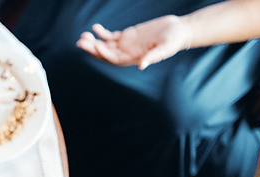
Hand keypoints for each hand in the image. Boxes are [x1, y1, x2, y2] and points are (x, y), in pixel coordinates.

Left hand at [77, 16, 192, 69]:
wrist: (178, 30)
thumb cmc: (173, 41)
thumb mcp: (164, 48)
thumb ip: (153, 56)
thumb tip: (141, 66)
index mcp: (133, 59)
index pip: (114, 59)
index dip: (104, 53)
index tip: (96, 45)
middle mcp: (127, 54)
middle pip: (106, 53)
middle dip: (93, 48)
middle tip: (81, 41)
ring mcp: (126, 45)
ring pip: (106, 44)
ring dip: (94, 40)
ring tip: (84, 35)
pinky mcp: (128, 36)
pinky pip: (111, 36)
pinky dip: (103, 33)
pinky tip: (95, 28)